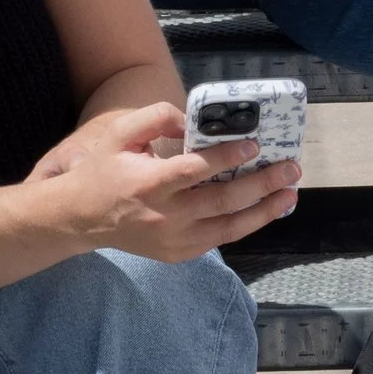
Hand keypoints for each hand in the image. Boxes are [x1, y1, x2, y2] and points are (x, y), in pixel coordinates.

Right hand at [24, 100, 299, 264]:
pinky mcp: (179, 254)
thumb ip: (156, 118)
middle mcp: (164, 217)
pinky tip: (265, 210)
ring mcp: (174, 241)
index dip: (225, 158)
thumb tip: (193, 122)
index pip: (194, 171)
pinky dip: (245, 225)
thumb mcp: (120, 134)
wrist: (81, 220)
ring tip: (289, 193)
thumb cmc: (104, 170)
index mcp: (148, 184)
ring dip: (264, 211)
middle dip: (261, 184)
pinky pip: (219, 239)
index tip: (253, 145)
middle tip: (290, 168)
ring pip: (228, 228)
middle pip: (221, 201)